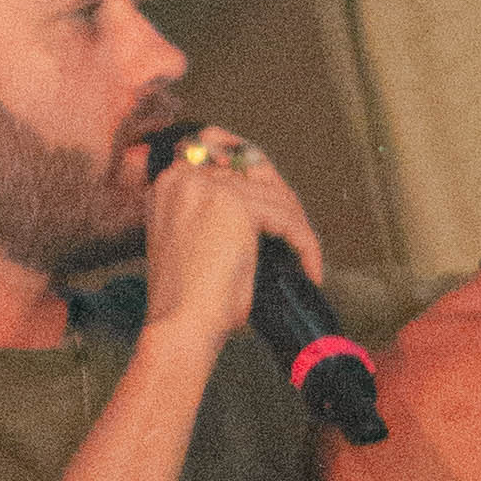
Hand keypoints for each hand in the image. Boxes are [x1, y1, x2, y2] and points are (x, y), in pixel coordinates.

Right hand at [136, 129, 321, 352]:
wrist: (180, 325)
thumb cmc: (186, 301)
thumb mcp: (195, 245)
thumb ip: (216, 218)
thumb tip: (259, 212)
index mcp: (170, 185)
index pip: (224, 156)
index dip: (256, 175)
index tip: (280, 205)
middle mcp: (185, 178)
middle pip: (255, 172)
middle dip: (285, 205)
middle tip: (300, 236)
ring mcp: (209, 187)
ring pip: (277, 197)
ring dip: (298, 229)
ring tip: (305, 258)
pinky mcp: (237, 205)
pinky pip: (288, 220)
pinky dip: (305, 245)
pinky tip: (310, 268)